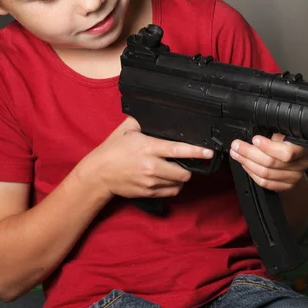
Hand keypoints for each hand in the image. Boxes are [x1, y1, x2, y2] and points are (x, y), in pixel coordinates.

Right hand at [76, 116, 213, 199]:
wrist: (99, 173)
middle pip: (183, 172)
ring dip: (181, 178)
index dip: (196, 151)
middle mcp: (151, 166)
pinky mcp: (148, 193)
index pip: (178, 150)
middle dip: (189, 168)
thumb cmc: (113, 149)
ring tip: (176, 170)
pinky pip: (170, 192)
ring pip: (178, 184)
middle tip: (188, 162)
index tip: (208, 152)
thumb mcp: (127, 128)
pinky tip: (168, 179)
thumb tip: (158, 114)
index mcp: (148, 147)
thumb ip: (144, 121)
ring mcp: (150, 182)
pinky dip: (173, 187)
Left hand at [229, 134, 307, 192]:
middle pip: (271, 162)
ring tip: (236, 154)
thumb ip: (273, 130)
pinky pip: (265, 183)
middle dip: (249, 153)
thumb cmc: (286, 140)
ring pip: (266, 173)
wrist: (296, 158)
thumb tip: (254, 130)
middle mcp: (301, 163)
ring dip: (247, 163)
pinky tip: (245, 165)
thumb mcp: (282, 131)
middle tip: (236, 146)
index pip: (286, 152)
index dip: (268, 147)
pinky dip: (252, 173)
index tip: (254, 139)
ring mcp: (294, 176)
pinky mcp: (286, 186)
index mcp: (301, 146)